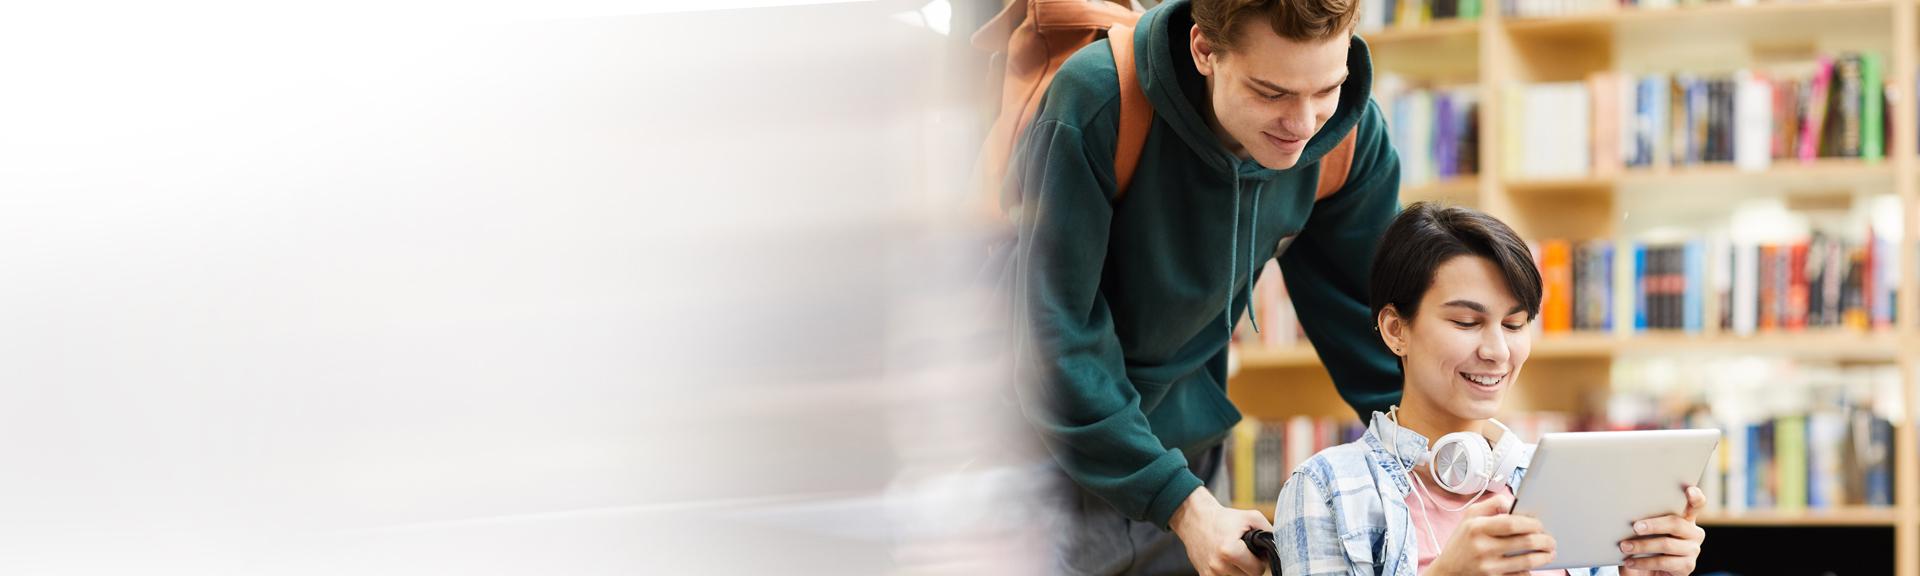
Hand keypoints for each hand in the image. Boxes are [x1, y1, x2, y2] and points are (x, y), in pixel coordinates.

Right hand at [1169, 487, 1272, 575]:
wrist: (1195, 520)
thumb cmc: (1224, 519)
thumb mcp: (1251, 517)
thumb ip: (1269, 531)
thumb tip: (1280, 547)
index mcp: (1229, 551)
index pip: (1258, 570)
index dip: (1260, 561)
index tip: (1255, 552)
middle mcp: (1218, 566)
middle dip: (1251, 568)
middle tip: (1246, 554)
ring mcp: (1210, 573)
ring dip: (1240, 572)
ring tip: (1236, 557)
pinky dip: (1229, 573)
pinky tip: (1226, 562)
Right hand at [1425, 493, 1555, 575]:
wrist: (1448, 570)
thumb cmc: (1462, 541)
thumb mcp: (1469, 516)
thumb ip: (1491, 504)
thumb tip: (1514, 502)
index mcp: (1476, 528)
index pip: (1511, 523)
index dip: (1531, 523)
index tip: (1539, 524)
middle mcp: (1482, 547)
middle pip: (1524, 542)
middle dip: (1544, 540)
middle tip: (1551, 540)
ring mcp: (1488, 567)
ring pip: (1526, 562)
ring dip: (1544, 557)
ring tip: (1550, 552)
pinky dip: (1530, 571)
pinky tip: (1533, 565)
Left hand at [1619, 485, 1706, 575]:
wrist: (1645, 573)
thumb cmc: (1643, 547)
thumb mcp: (1641, 532)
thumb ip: (1642, 521)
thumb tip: (1626, 513)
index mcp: (1684, 518)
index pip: (1696, 504)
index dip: (1695, 497)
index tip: (1689, 491)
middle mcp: (1693, 532)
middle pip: (1676, 523)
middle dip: (1653, 525)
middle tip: (1635, 527)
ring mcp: (1693, 549)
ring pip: (1667, 544)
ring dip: (1642, 545)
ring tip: (1624, 547)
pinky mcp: (1688, 566)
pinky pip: (1664, 562)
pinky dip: (1643, 562)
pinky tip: (1630, 561)